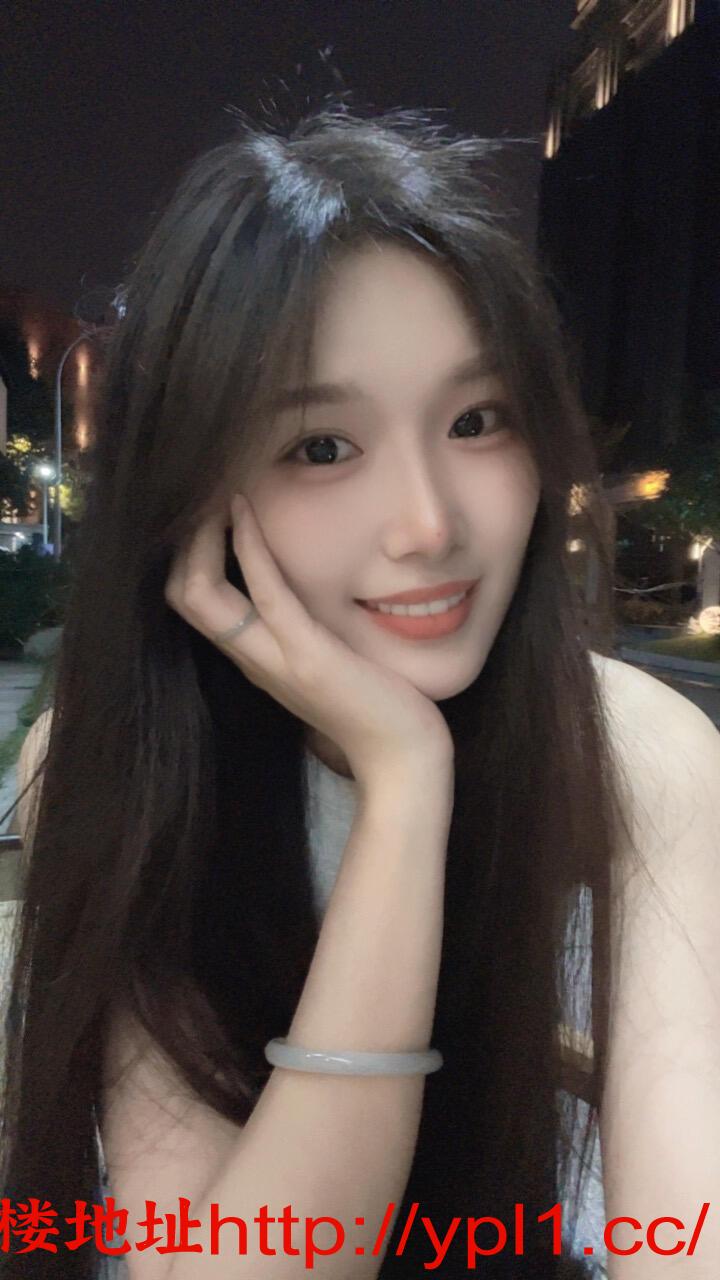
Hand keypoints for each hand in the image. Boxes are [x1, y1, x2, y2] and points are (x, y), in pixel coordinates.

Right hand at [165, 494, 453, 790]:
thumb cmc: (375, 706)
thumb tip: (307, 589)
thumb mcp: (325, 659)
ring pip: (200, 594)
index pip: (193, 603)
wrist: (403, 757)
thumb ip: (304, 631)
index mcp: (255, 658)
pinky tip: (243, 509)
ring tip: (211, 492)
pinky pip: (264, 593)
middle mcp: (253, 658)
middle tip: (201, 495)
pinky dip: (247, 546)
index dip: (186, 555)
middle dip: (181, 541)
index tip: (203, 511)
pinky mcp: (308, 655)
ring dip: (200, 535)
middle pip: (181, 596)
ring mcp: (276, 658)